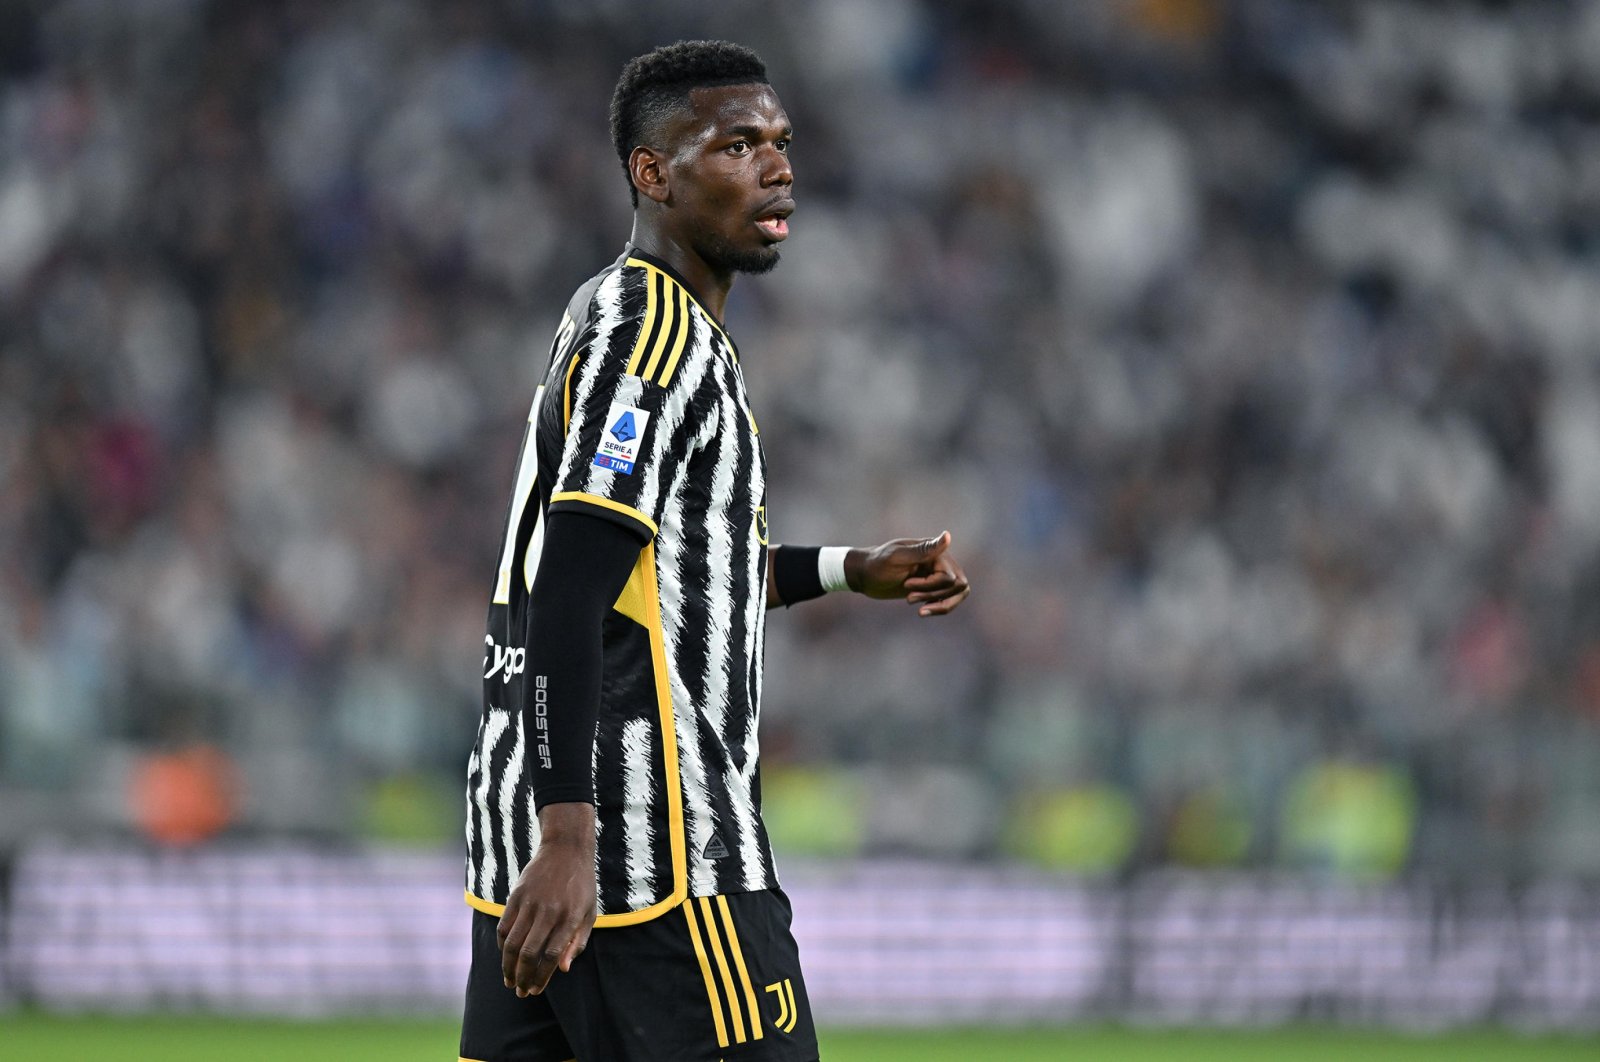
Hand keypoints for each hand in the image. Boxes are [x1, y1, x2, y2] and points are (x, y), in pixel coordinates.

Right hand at [497, 803, 596, 996]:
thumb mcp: (589, 912)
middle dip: (522, 977)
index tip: (535, 990)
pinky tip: (505, 955)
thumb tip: (562, 969)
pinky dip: (502, 945)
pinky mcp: (516, 895)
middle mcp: (549, 911)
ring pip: (512, 943)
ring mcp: (530, 903)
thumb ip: (577, 942)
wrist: (566, 849)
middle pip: (528, 953)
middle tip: (519, 991)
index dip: (541, 977)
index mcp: (570, 917)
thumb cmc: (581, 885)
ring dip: (508, 966)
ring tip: (509, 979)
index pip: (551, 956)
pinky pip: (504, 926)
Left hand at [846, 530, 971, 615]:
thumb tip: (948, 536)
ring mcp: (939, 574)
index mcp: (935, 552)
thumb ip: (924, 550)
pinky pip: (950, 600)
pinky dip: (939, 608)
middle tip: (909, 598)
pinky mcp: (934, 587)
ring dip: (940, 605)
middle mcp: (941, 561)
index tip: (906, 584)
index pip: (949, 577)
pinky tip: (922, 611)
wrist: (865, 575)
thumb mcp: (897, 558)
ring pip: (959, 594)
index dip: (930, 586)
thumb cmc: (877, 565)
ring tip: (918, 609)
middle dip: (934, 596)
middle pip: (958, 586)